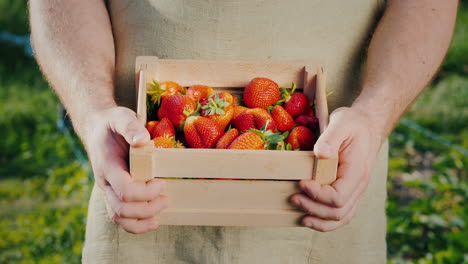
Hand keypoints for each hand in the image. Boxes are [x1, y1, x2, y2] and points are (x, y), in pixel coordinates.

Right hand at [83, 106, 166, 233]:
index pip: (124, 190)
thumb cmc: (111, 123)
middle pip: (121, 209)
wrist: (96, 128)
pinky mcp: (113, 193)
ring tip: (159, 216)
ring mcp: (107, 190)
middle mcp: (105, 182)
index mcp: (107, 166)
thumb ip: (130, 127)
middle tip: (166, 198)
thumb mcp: (121, 117)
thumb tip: (143, 140)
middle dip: (147, 209)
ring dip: (140, 222)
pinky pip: (120, 216)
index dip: (145, 192)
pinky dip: (135, 224)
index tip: (161, 182)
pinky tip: (152, 220)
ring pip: (118, 217)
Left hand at [290, 107, 383, 231]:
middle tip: (293, 197)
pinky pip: (340, 214)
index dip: (317, 194)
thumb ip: (330, 138)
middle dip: (313, 208)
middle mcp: (359, 186)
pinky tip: (309, 216)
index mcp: (357, 172)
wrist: (368, 125)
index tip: (301, 182)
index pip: (338, 196)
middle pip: (338, 212)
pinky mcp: (348, 191)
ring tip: (299, 215)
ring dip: (319, 220)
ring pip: (341, 218)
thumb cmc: (353, 123)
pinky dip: (325, 220)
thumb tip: (320, 154)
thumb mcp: (342, 122)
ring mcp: (355, 191)